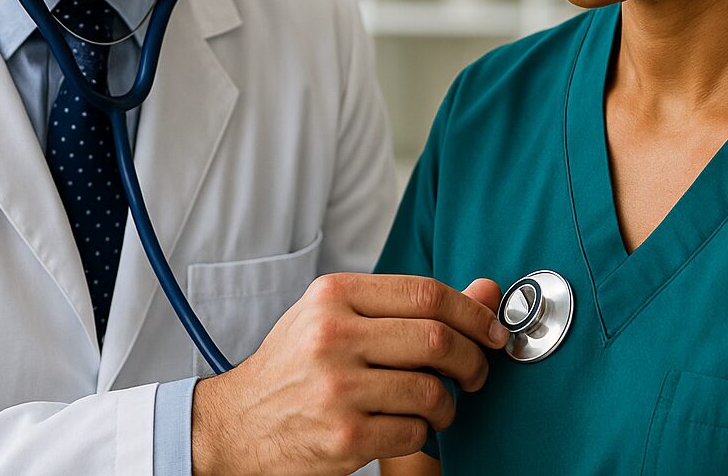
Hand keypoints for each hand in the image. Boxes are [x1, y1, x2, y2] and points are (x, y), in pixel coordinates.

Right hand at [190, 272, 507, 475]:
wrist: (236, 425)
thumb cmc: (293, 367)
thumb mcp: (337, 317)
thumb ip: (408, 304)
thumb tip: (488, 290)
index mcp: (333, 295)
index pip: (425, 293)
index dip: (473, 312)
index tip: (491, 330)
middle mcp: (332, 336)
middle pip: (436, 339)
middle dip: (472, 359)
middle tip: (476, 373)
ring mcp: (337, 388)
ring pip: (432, 390)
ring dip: (449, 404)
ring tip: (438, 406)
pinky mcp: (345, 437)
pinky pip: (414, 432)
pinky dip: (423, 433)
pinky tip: (406, 426)